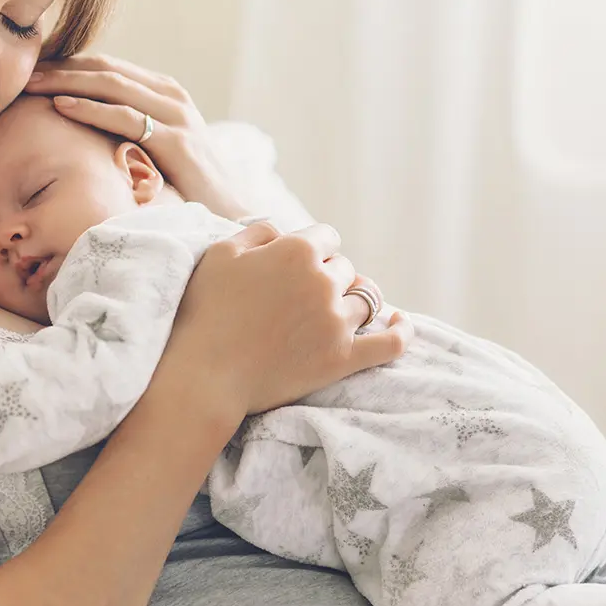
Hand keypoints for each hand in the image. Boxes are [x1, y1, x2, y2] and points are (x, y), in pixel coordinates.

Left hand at [25, 54, 247, 219]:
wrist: (230, 214)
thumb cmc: (186, 187)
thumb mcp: (154, 149)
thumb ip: (127, 130)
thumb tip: (82, 129)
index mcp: (164, 92)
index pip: (108, 67)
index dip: (68, 64)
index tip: (32, 69)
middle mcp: (171, 96)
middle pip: (105, 69)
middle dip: (61, 67)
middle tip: (22, 70)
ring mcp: (176, 116)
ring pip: (112, 85)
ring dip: (67, 80)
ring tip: (31, 83)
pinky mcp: (176, 141)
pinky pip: (125, 116)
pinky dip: (90, 108)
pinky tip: (60, 105)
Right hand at [165, 221, 412, 421]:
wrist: (204, 374)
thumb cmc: (204, 312)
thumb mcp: (220, 254)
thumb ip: (258, 232)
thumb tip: (283, 231)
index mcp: (296, 250)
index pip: (326, 237)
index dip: (312, 250)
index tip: (295, 266)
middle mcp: (323, 281)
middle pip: (345, 268)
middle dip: (328, 276)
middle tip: (300, 298)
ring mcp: (337, 321)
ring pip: (365, 299)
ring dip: (351, 301)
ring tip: (335, 311)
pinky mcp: (344, 359)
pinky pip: (391, 342)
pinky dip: (400, 330)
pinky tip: (400, 322)